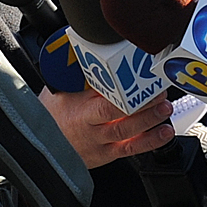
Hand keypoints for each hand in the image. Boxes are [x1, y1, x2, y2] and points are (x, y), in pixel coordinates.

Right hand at [37, 86, 174, 168]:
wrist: (41, 145)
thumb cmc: (50, 115)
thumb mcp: (59, 91)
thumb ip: (79, 77)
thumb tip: (93, 51)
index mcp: (79, 113)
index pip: (104, 106)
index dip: (125, 97)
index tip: (140, 83)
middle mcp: (91, 131)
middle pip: (121, 121)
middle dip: (144, 108)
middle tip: (160, 95)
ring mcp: (100, 144)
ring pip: (129, 136)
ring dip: (150, 122)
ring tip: (165, 109)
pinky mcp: (108, 154)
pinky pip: (131, 150)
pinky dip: (151, 141)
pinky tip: (164, 132)